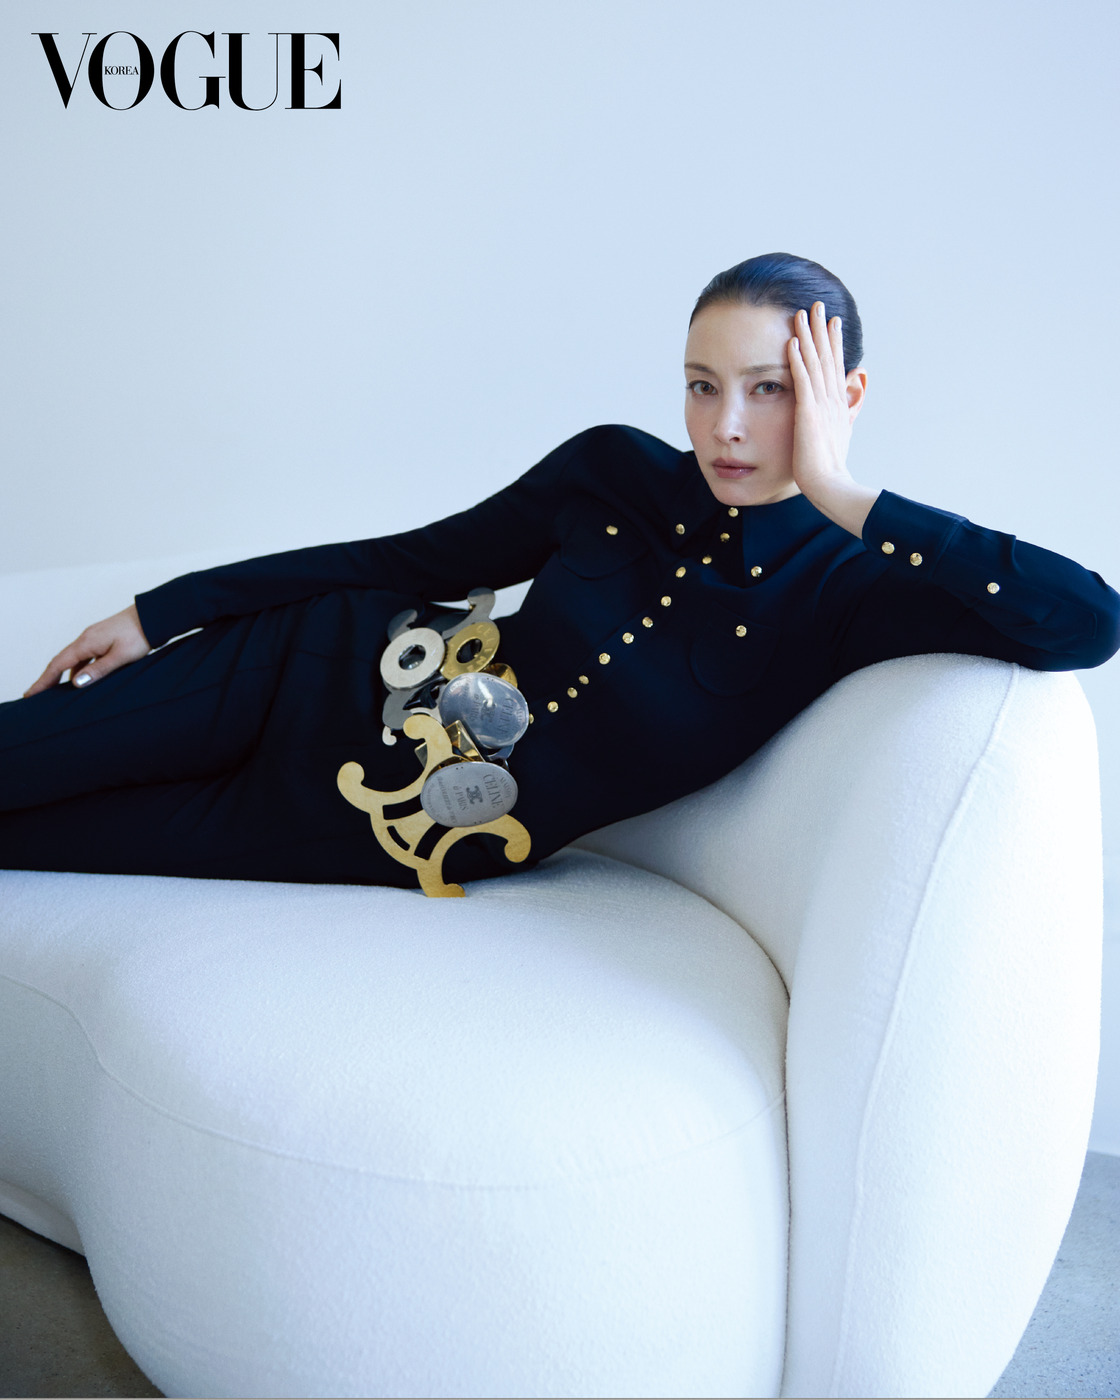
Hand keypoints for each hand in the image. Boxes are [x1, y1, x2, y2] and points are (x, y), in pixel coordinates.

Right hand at [24, 604, 150, 696]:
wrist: (152, 616)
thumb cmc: (139, 636)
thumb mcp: (120, 657)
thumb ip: (99, 669)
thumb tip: (76, 682)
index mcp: (86, 643)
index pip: (58, 665)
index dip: (43, 681)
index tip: (30, 694)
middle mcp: (85, 639)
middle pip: (60, 661)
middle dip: (47, 679)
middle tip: (35, 695)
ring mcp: (92, 638)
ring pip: (71, 659)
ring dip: (61, 674)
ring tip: (54, 691)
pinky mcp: (101, 639)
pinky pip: (82, 656)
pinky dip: (76, 668)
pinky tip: (80, 678)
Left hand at [787, 301, 874, 536]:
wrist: (829, 484)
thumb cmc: (829, 468)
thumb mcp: (839, 436)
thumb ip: (842, 416)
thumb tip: (847, 406)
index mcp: (837, 404)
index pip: (834, 366)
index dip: (833, 342)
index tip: (831, 322)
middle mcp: (832, 399)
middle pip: (827, 356)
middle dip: (822, 329)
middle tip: (818, 304)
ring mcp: (821, 404)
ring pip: (814, 362)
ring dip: (808, 336)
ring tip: (802, 312)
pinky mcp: (808, 412)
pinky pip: (801, 379)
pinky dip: (796, 359)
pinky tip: (791, 341)